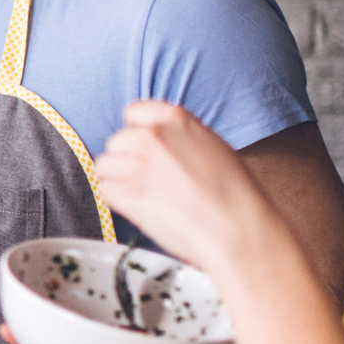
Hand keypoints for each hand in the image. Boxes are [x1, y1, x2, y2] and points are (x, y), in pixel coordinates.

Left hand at [96, 102, 272, 275]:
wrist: (237, 231)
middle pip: (117, 141)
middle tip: (151, 181)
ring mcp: (135, 164)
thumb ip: (179, 136)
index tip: (145, 148)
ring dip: (119, 180)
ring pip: (105, 166)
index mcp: (175, 119)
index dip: (137, 132)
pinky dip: (119, 202)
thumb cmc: (234, 195)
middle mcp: (151, 136)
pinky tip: (143, 209)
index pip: (134, 112)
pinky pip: (106, 191)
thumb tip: (161, 140)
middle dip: (128, 159)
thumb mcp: (211, 146)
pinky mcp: (126, 193)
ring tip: (148, 197)